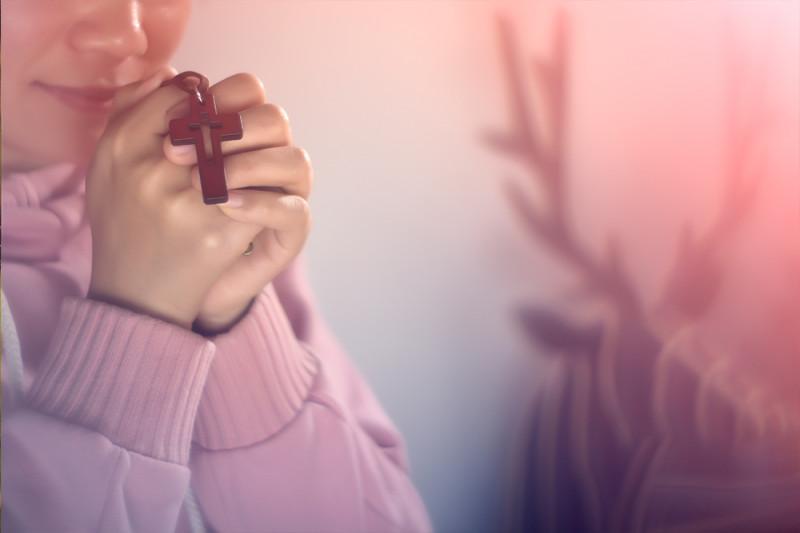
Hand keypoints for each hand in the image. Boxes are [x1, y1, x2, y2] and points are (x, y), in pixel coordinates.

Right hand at [86, 68, 263, 328]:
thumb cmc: (127, 223)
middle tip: (246, 140)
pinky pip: (260, 194)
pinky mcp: (219, 232)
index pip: (182, 90)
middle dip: (245, 123)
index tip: (217, 115)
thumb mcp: (111, 166)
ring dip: (259, 157)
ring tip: (252, 172)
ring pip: (249, 150)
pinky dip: (265, 195)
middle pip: (224, 113)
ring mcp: (188, 200)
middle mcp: (152, 167)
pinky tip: (258, 203)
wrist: (136, 295)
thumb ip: (133, 114)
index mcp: (122, 144)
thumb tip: (175, 75)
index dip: (209, 97)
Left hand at [162, 73, 312, 333]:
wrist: (166, 288)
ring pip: (294, 161)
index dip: (215, 99)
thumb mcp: (143, 168)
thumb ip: (149, 118)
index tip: (169, 125)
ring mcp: (283, 194)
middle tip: (175, 155)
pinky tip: (225, 206)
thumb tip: (165, 75)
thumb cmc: (156, 223)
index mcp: (236, 134)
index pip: (248, 92)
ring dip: (249, 164)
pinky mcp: (288, 232)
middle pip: (274, 120)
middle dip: (230, 130)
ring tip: (204, 183)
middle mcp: (265, 158)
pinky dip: (260, 205)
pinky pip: (294, 211)